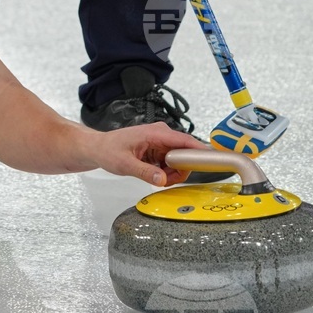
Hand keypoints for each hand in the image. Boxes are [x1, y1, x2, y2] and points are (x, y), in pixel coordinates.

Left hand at [92, 122, 207, 186]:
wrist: (98, 148)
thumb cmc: (108, 150)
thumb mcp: (124, 164)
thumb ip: (144, 172)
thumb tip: (161, 180)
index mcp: (155, 133)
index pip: (186, 141)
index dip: (201, 151)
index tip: (213, 161)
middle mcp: (161, 135)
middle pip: (186, 154)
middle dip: (180, 170)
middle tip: (164, 179)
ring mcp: (161, 142)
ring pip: (180, 161)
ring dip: (172, 173)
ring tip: (154, 176)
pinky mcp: (159, 149)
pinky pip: (172, 163)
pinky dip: (167, 172)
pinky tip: (153, 173)